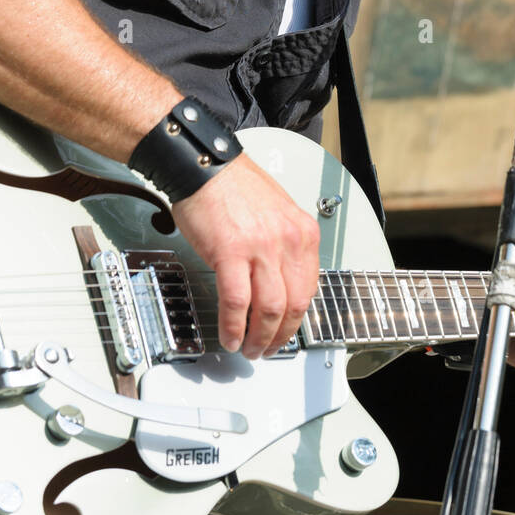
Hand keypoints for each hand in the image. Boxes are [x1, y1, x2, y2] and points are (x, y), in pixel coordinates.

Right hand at [170, 150, 320, 360]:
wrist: (204, 165)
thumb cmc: (234, 185)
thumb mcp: (277, 211)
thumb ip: (284, 245)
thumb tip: (280, 282)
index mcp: (302, 231)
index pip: (309, 287)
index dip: (296, 317)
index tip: (286, 330)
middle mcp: (287, 240)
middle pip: (293, 304)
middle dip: (281, 335)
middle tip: (268, 348)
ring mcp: (261, 247)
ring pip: (269, 309)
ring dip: (259, 337)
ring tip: (249, 349)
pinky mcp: (231, 253)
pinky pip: (237, 302)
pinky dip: (234, 326)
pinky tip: (230, 336)